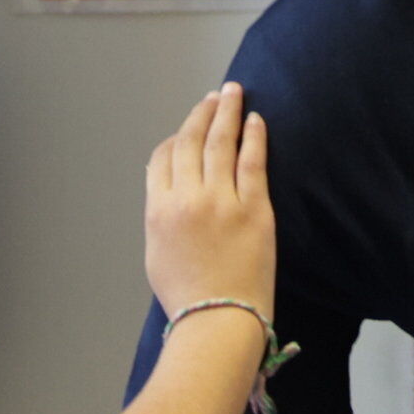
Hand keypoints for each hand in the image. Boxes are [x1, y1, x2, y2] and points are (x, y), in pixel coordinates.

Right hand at [142, 83, 274, 328]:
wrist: (218, 321)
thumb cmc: (188, 298)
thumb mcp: (157, 254)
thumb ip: (160, 217)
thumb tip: (167, 192)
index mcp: (158, 210)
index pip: (163, 157)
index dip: (176, 137)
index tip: (188, 128)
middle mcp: (186, 199)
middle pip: (191, 141)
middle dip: (202, 113)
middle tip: (215, 96)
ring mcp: (221, 202)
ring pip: (221, 142)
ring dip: (227, 112)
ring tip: (233, 93)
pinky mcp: (254, 209)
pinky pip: (252, 162)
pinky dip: (254, 137)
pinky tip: (256, 121)